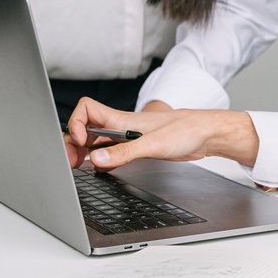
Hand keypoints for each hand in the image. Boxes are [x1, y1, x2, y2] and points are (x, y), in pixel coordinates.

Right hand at [64, 96, 259, 169]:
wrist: (206, 134)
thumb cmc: (185, 130)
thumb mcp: (153, 144)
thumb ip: (124, 152)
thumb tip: (97, 160)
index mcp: (121, 120)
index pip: (86, 110)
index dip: (77, 123)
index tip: (80, 143)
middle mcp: (121, 126)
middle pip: (86, 128)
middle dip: (73, 142)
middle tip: (71, 161)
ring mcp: (128, 137)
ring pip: (96, 141)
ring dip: (85, 152)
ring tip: (78, 166)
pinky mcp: (136, 148)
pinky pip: (110, 152)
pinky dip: (101, 160)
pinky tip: (101, 168)